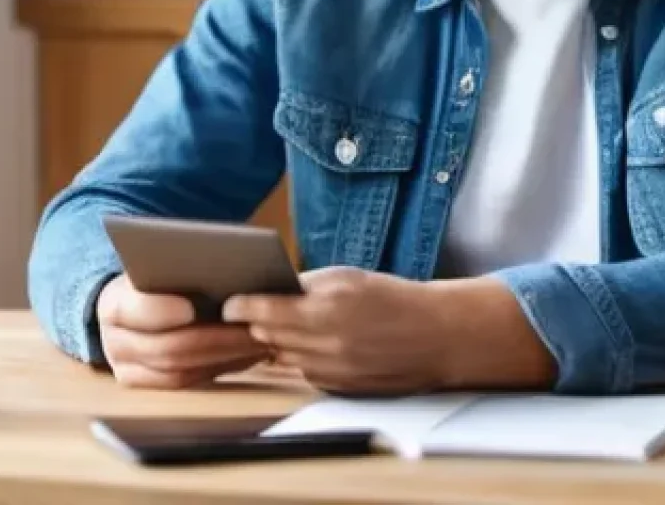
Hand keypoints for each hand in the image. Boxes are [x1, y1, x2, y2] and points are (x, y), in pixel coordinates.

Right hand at [96, 273, 269, 388]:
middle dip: (214, 340)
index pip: (136, 311)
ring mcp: (127, 369)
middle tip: (251, 329)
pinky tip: (246, 355)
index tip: (193, 308)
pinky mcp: (146, 385)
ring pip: (178, 372)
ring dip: (223, 358)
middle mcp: (113, 342)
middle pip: (166, 348)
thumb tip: (224, 266)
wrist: (125, 306)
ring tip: (258, 342)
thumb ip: (179, 268)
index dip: (162, 312)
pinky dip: (218, 369)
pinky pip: (185, 384)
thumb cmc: (153, 277)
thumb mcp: (158, 266)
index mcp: (114, 303)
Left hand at [222, 267, 448, 393]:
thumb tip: (276, 291)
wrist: (434, 335)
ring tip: (280, 328)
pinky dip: (302, 359)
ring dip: (279, 342)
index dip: (242, 307)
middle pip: (270, 336)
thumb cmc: (393, 297)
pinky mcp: (339, 388)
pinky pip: (306, 373)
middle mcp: (325, 341)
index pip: (266, 310)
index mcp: (326, 306)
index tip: (230, 304)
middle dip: (258, 324)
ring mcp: (331, 369)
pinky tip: (312, 345)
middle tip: (250, 313)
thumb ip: (309, 285)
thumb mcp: (349, 276)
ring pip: (284, 357)